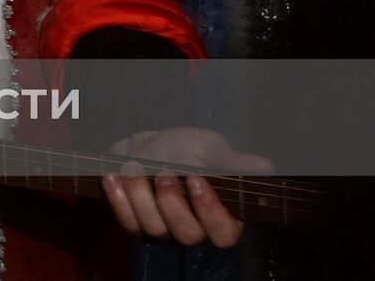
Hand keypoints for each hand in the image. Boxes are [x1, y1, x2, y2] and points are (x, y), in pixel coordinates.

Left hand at [102, 127, 272, 247]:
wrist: (151, 145)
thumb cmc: (187, 149)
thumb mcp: (211, 148)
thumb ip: (232, 161)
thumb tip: (266, 166)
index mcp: (220, 218)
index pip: (224, 234)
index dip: (211, 211)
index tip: (197, 179)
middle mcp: (193, 231)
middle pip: (187, 235)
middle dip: (173, 203)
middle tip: (164, 173)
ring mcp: (163, 231)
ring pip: (153, 229)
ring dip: (141, 196)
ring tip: (135, 167)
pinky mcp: (135, 225)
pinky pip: (126, 221)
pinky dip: (118, 199)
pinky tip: (113, 176)